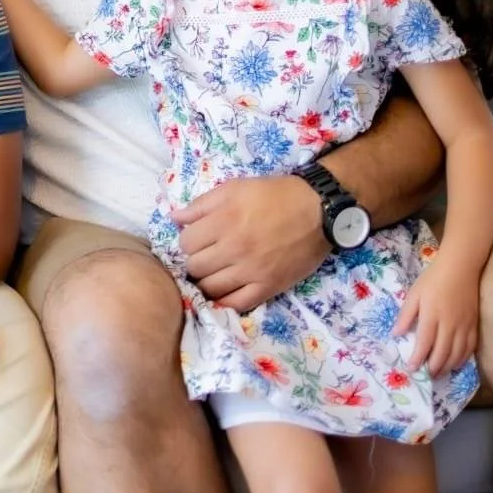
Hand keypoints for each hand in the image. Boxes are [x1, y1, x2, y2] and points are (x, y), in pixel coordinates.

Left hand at [174, 176, 328, 312]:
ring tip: (213, 273)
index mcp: (223, 221)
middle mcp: (234, 248)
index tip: (198, 239)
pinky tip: (225, 292)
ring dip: (206, 281)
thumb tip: (174, 218)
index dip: (188, 241)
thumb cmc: (274, 194)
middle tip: (205, 256)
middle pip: (194, 267)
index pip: (186, 243)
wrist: (318, 210)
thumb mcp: (234, 188)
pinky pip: (237, 304)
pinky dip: (225, 301)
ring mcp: (251, 271)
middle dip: (195, 261)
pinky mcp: (269, 287)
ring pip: (210, 288)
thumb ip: (201, 204)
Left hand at [393, 256, 478, 376]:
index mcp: (432, 316)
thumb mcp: (414, 294)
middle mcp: (450, 324)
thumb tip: (395, 334)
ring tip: (439, 373)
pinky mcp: (475, 325)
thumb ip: (405, 316)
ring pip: (458, 353)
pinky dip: (463, 359)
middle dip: (434, 367)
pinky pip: (470, 347)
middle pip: (443, 352)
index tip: (412, 368)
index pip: (425, 343)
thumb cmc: (432, 280)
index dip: (418, 358)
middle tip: (426, 375)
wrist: (460, 268)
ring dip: (448, 366)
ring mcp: (464, 326)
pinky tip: (456, 363)